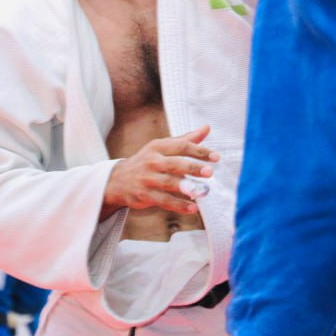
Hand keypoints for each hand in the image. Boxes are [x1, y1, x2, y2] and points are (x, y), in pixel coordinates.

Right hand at [102, 126, 218, 218]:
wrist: (118, 180)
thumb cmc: (147, 161)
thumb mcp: (162, 147)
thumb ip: (185, 139)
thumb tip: (206, 128)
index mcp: (158, 147)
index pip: (181, 146)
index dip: (199, 151)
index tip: (216, 157)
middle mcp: (152, 161)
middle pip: (174, 164)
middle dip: (192, 168)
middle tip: (209, 172)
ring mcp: (147, 178)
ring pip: (168, 183)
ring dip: (186, 188)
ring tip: (203, 192)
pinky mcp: (144, 195)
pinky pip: (164, 201)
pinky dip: (178, 205)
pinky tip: (192, 208)